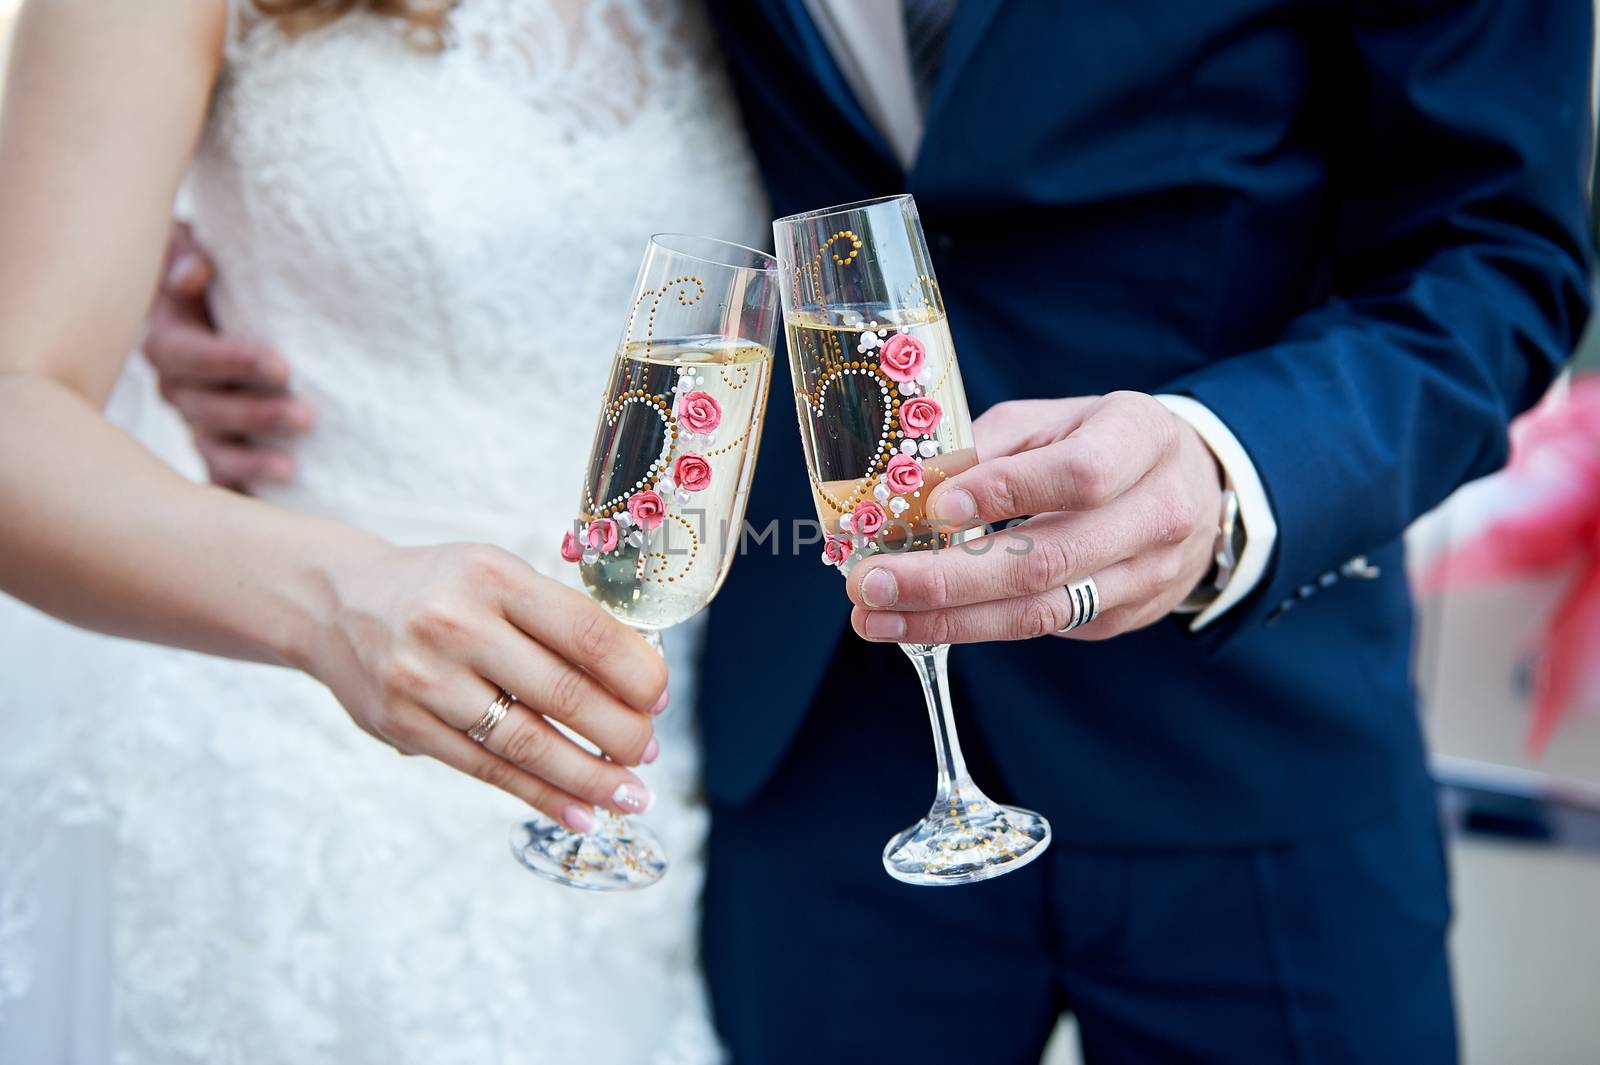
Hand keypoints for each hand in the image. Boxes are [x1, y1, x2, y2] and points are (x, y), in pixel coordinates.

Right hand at [143, 222, 314, 489]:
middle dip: (257, 415)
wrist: (219, 310)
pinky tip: (279, 501)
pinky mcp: (219, 453)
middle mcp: (179, 388)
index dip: (233, 361)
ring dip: (253, 461)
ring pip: (215, 450)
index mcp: (171, 342)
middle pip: (208, 409)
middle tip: (307, 416)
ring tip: (292, 468)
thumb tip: (195, 271)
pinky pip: (225, 480)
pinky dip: (247, 491)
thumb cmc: (215, 281)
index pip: (192, 355)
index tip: (282, 366)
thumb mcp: (194, 253)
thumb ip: (187, 254)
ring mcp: (198, 424)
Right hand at [305, 540, 668, 830]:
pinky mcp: (405, 725)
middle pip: (562, 693)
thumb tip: (638, 678)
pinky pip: (488, 770)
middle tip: (650, 752)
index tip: (660, 697)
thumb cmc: (441, 590)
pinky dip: (542, 796)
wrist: (338, 602)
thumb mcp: (497, 575)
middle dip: (621, 732)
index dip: (635, 672)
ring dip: (589, 777)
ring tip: (631, 795)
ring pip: (528, 742)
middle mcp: (457, 625)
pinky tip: (582, 811)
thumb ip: (556, 618)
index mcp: (494, 576)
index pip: (584, 632)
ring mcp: (427, 679)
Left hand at [845, 391, 1222, 642]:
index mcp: (1141, 440)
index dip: (1005, 492)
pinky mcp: (1121, 617)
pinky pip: (1041, 626)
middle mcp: (1156, 513)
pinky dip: (971, 625)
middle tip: (872, 583)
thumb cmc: (1107, 443)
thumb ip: (991, 445)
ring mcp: (1145, 576)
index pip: (1079, 475)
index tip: (935, 506)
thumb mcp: (1058, 418)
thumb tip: (909, 484)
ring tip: (875, 618)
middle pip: (1048, 560)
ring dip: (948, 621)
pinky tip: (917, 619)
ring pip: (1040, 611)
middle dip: (948, 579)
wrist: (1197, 492)